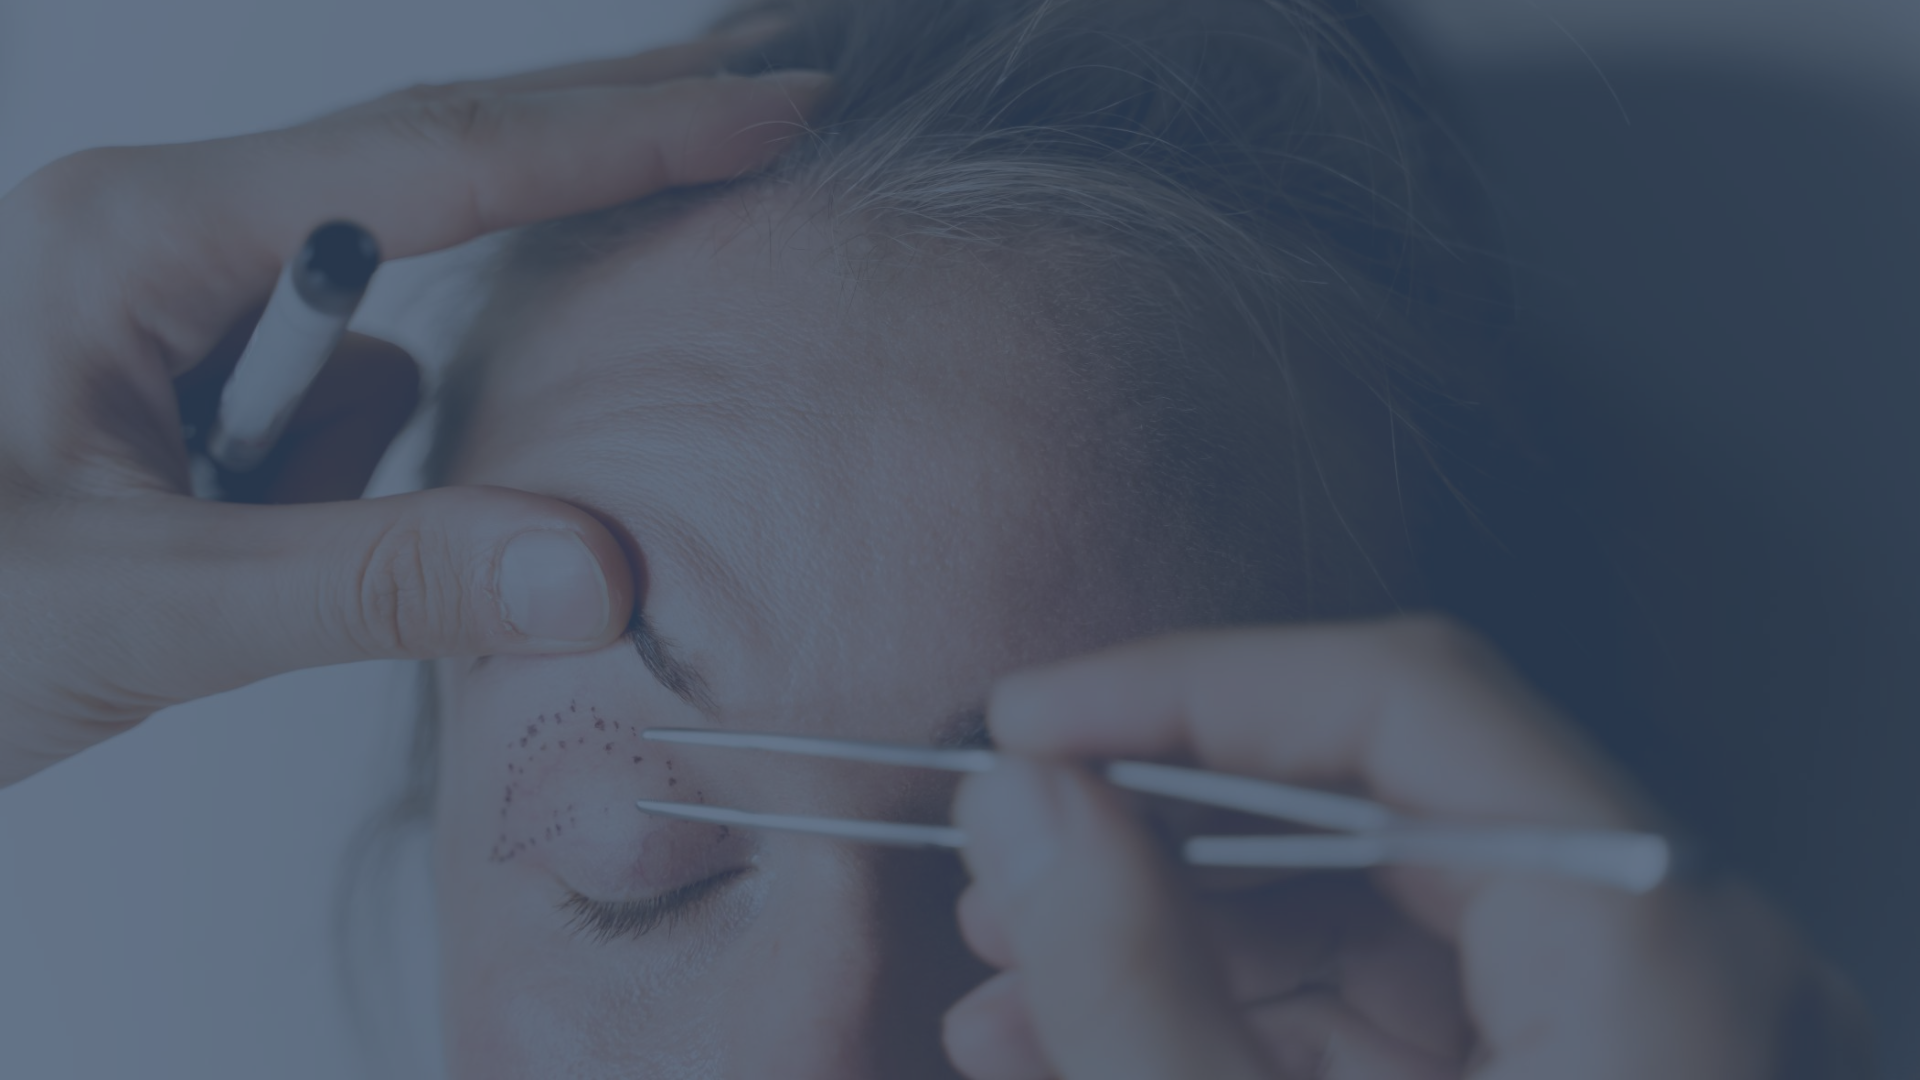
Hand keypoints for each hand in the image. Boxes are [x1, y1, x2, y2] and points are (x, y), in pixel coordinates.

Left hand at [0, 25, 826, 785]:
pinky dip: (338, 479)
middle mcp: (167, 233)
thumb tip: (599, 571)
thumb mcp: (138, 609)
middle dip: (603, 136)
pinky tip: (228, 558)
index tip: (771, 100)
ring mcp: (176, 300)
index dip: (624, 128)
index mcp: (145, 234)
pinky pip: (336, 408)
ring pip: (383, 331)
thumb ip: (373, 582)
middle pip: (437, 155)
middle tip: (771, 86)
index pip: (438, 158)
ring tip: (223, 549)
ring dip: (366, 447)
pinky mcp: (189, 376)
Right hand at [945, 616, 1868, 1079]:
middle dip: (1159, 826)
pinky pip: (1404, 1016)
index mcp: (1660, 960)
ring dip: (1178, 936)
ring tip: (1012, 980)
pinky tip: (1094, 1038)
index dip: (1194, 688)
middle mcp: (1682, 974)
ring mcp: (1642, 1043)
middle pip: (1386, 801)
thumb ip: (1139, 991)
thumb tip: (1026, 810)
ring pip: (1379, 917)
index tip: (1037, 721)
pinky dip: (1247, 1020)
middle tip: (1005, 847)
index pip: (1411, 700)